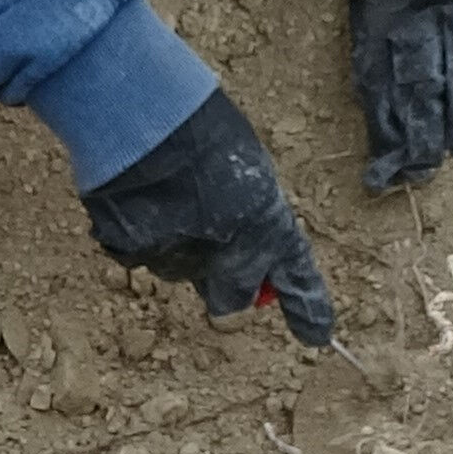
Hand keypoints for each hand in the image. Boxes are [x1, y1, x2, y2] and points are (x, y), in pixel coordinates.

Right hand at [80, 91, 335, 345]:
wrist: (144, 116)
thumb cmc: (203, 131)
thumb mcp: (248, 173)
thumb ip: (255, 218)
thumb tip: (252, 252)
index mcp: (267, 227)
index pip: (296, 279)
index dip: (309, 311)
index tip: (318, 337)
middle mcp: (227, 256)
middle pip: (229, 301)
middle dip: (225, 283)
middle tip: (214, 244)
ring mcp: (178, 260)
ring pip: (183, 274)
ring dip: (182, 251)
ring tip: (171, 196)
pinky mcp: (133, 256)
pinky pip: (141, 258)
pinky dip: (143, 236)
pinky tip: (141, 199)